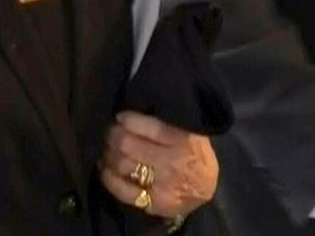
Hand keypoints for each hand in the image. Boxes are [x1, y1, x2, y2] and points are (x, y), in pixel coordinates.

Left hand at [98, 111, 216, 218]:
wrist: (208, 190)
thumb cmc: (197, 155)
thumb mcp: (192, 132)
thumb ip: (168, 122)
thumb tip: (136, 112)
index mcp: (182, 140)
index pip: (147, 126)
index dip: (127, 119)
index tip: (120, 118)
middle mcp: (171, 162)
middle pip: (128, 144)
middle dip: (113, 135)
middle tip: (111, 133)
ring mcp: (161, 185)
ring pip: (122, 165)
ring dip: (109, 154)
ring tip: (108, 149)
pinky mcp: (153, 203)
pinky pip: (122, 190)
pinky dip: (108, 177)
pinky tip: (106, 168)